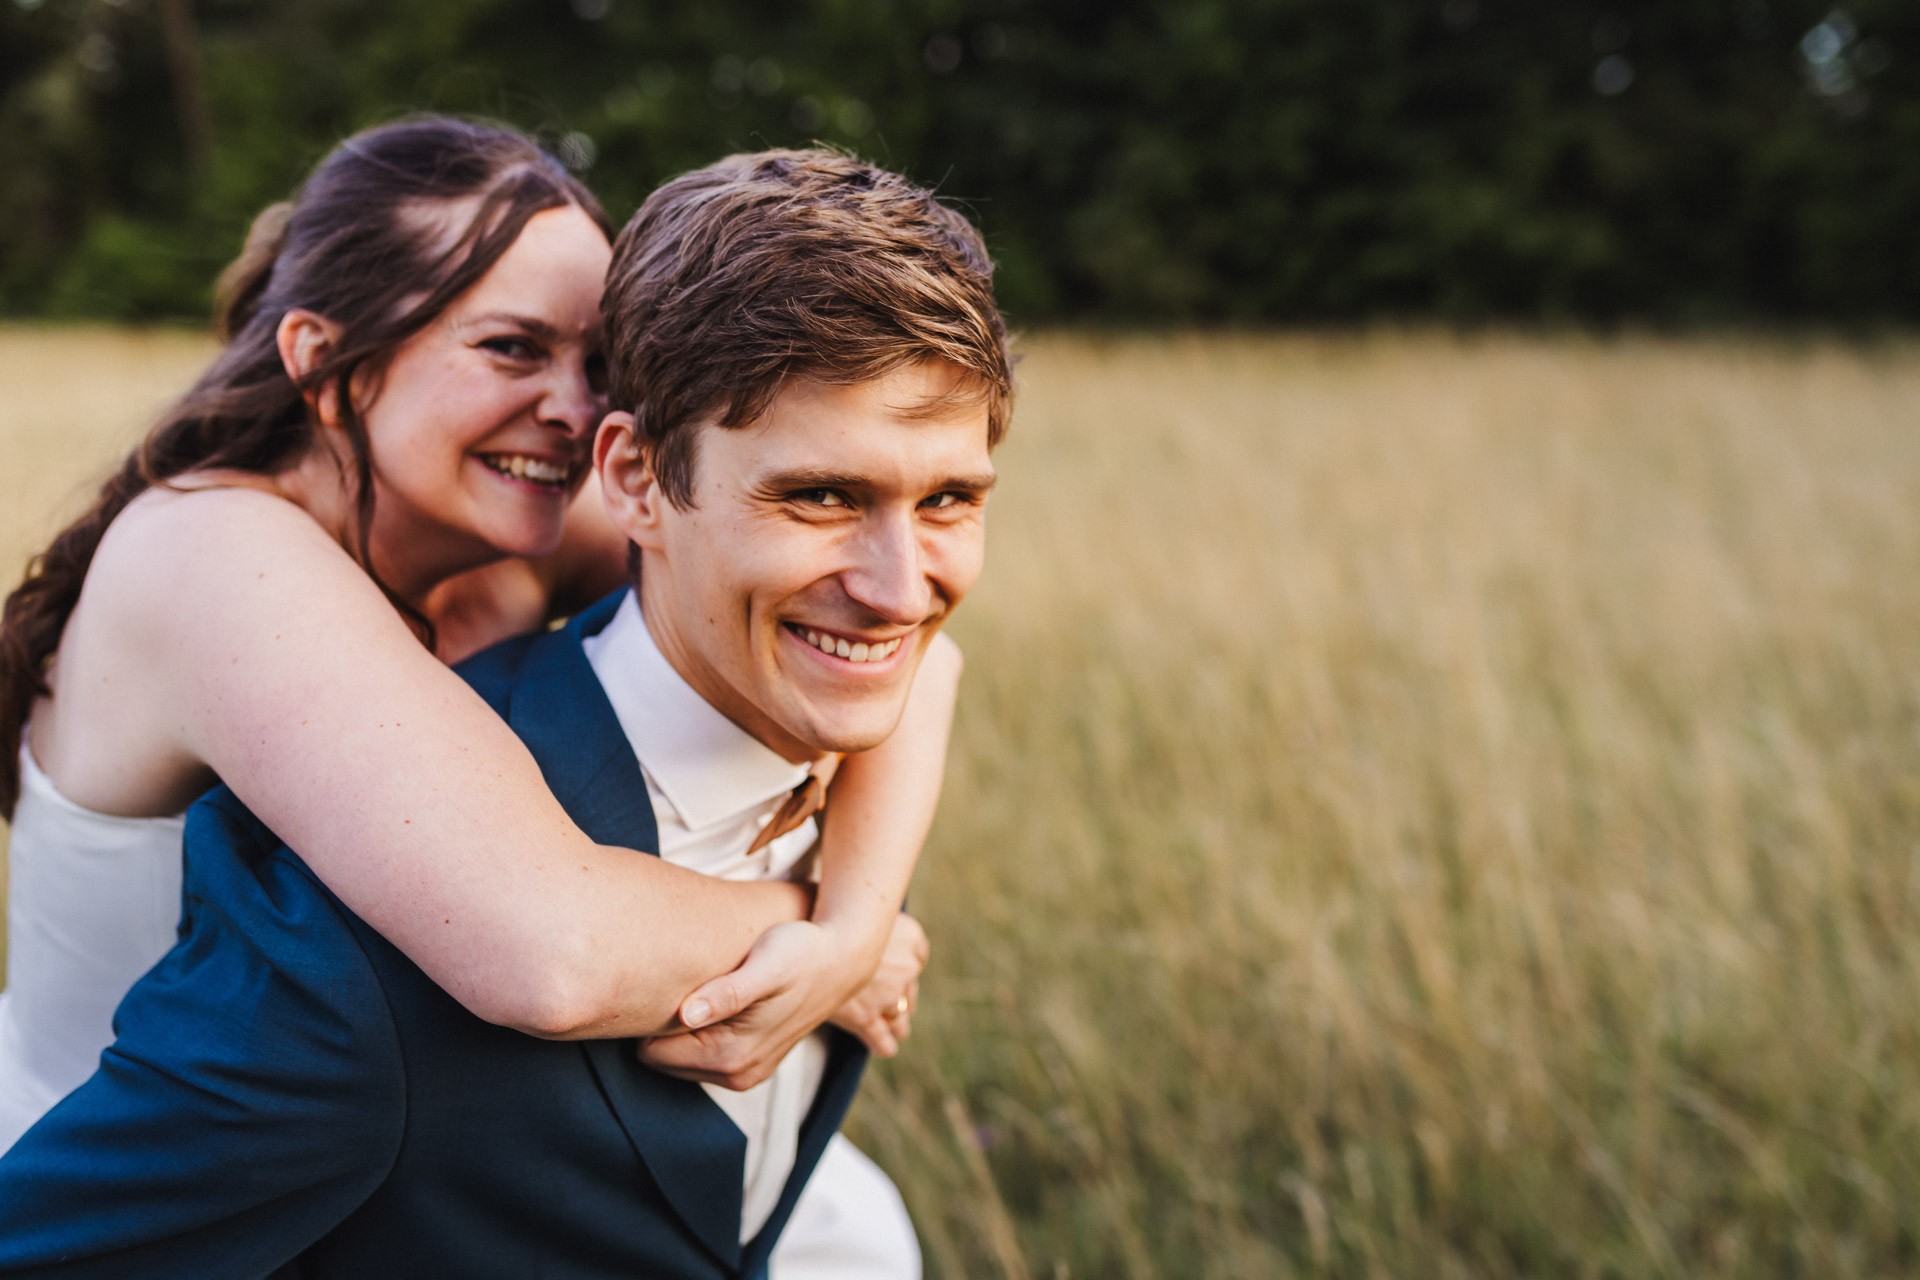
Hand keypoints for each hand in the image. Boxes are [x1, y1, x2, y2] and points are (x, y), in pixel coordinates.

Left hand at [638, 919, 862, 1090]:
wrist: (842, 959)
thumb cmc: (801, 952)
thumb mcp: (765, 966)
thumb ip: (727, 993)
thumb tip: (687, 1015)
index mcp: (732, 1055)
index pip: (651, 1053)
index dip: (649, 1020)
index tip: (665, 987)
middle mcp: (737, 1074)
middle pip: (661, 1061)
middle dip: (662, 1028)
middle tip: (683, 984)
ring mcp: (745, 1073)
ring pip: (678, 1060)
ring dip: (681, 1031)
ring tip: (703, 990)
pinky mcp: (752, 1063)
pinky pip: (700, 1058)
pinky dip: (699, 1034)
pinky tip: (716, 1002)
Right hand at [829, 913, 928, 1057]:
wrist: (802, 928)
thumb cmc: (825, 915)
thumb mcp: (858, 910)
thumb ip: (873, 925)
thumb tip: (871, 928)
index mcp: (910, 936)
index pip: (916, 957)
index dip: (903, 968)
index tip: (894, 972)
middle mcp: (906, 966)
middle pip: (909, 992)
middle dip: (899, 999)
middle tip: (885, 1001)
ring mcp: (889, 995)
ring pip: (901, 1020)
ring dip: (894, 1024)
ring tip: (887, 1029)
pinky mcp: (866, 1017)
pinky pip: (883, 1040)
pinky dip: (883, 1044)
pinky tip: (881, 1046)